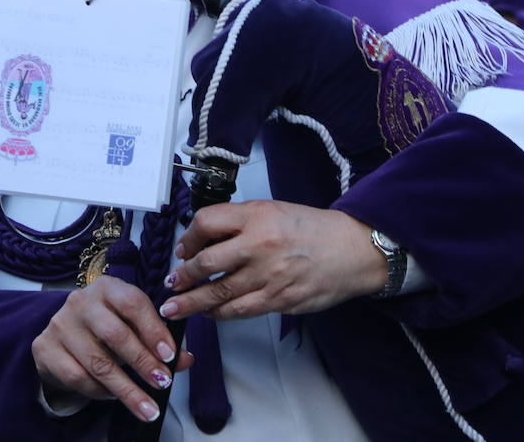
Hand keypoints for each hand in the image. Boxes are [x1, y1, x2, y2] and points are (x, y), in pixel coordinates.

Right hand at [31, 276, 194, 422]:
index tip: (170, 356)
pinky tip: (113, 397)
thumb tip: (185, 360)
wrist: (63, 336)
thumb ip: (160, 341)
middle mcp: (80, 301)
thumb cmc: (106, 328)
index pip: (133, 303)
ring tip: (146, 406)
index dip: (154, 330)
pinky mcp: (44, 348)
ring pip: (97, 362)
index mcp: (107, 287)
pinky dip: (99, 392)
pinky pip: (77, 377)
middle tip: (163, 383)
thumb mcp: (134, 326)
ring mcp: (59, 324)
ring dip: (126, 388)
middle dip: (143, 363)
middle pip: (115, 334)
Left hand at [161, 200, 386, 320]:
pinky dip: (220, 313)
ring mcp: (269, 275)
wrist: (351, 250)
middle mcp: (260, 244)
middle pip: (206, 262)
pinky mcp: (278, 299)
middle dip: (183, 276)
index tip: (183, 249)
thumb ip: (241, 223)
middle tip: (172, 283)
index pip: (206, 222)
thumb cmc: (313, 229)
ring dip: (192, 302)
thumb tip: (206, 242)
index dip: (188, 238)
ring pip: (218, 292)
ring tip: (175, 307)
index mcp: (257, 216)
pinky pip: (239, 310)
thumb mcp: (274, 211)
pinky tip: (210, 313)